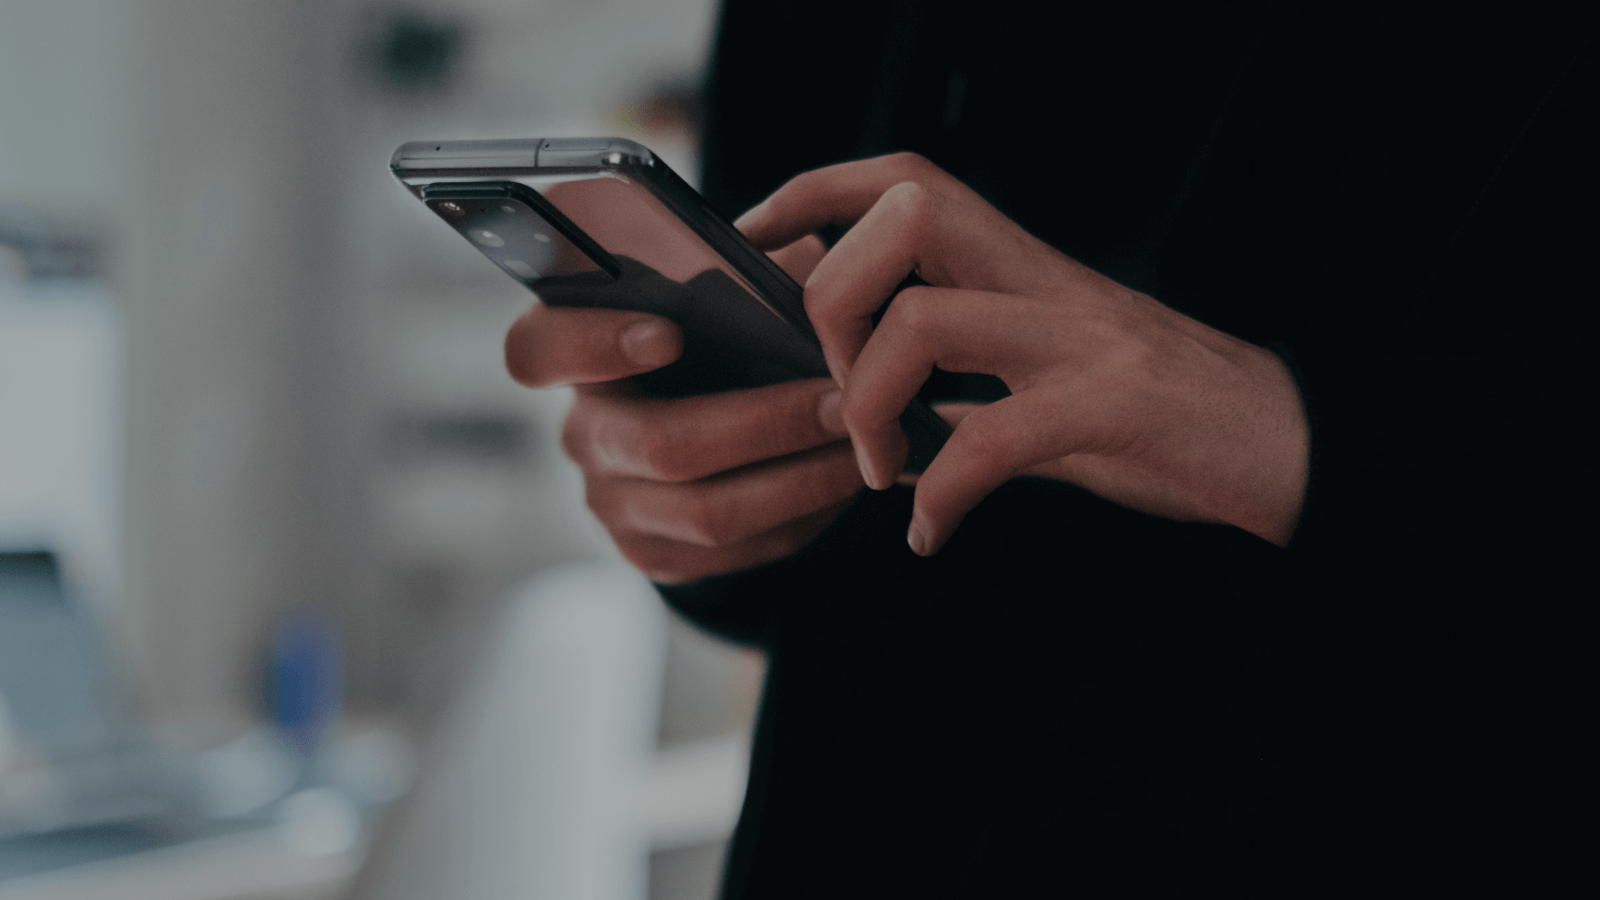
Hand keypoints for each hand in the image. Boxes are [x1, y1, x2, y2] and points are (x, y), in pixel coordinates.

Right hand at [504, 237, 865, 583]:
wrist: (719, 431)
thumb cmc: (723, 335)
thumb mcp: (726, 288)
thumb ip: (742, 270)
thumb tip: (795, 269)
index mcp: (575, 352)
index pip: (538, 349)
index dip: (593, 344)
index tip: (668, 332)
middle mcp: (583, 432)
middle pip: (659, 444)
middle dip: (766, 424)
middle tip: (843, 401)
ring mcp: (613, 503)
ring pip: (707, 511)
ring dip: (800, 478)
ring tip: (863, 444)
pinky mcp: (654, 554)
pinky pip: (735, 550)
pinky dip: (802, 515)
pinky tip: (844, 480)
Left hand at [736, 153, 1309, 555]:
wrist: (1287, 447)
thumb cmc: (1160, 419)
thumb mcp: (1049, 384)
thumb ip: (970, 386)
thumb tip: (880, 415)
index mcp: (1022, 268)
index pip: (905, 180)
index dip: (814, 193)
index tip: (755, 245)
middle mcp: (1046, 282)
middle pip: (903, 218)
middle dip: (833, 302)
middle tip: (837, 394)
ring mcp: (1081, 338)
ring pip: (926, 321)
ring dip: (873, 405)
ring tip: (880, 472)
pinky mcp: (1114, 406)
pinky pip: (994, 438)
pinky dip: (943, 494)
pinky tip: (932, 534)